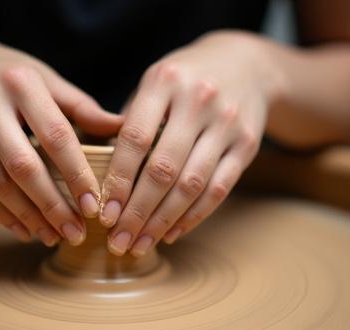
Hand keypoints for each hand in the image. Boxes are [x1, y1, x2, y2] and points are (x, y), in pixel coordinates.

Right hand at [0, 32, 121, 246]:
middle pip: (24, 166)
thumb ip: (82, 107)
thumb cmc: (9, 75)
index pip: (56, 136)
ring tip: (54, 237)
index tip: (95, 205)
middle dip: (53, 206)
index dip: (77, 174)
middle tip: (76, 233)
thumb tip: (123, 128)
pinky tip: (24, 230)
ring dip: (28, 216)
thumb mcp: (46, 79)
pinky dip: (1, 214)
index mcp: (22, 84)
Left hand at [100, 31, 283, 255]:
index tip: (103, 213)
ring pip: (192, 184)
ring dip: (163, 222)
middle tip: (118, 242)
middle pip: (164, 168)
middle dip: (138, 212)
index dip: (118, 181)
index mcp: (165, 81)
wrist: (246, 64)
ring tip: (140, 245)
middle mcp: (198, 101)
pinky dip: (193, 216)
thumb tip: (102, 176)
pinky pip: (219, 189)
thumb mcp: (154, 83)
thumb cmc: (185, 80)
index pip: (135, 139)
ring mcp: (227, 123)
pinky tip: (171, 233)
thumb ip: (130, 122)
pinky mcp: (248, 144)